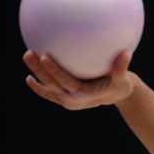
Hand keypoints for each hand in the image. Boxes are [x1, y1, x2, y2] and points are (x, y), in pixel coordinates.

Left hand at [23, 51, 138, 109]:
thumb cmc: (121, 85)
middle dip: (38, 69)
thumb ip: (122, 69)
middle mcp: (73, 99)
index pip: (66, 82)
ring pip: (48, 87)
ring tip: (27, 55)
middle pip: (52, 84)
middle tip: (29, 52)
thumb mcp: (124, 79)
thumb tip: (126, 54)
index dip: (54, 71)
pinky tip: (29, 78)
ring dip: (36, 73)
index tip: (45, 56)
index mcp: (85, 95)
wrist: (117, 96)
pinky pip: (49, 93)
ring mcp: (67, 100)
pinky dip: (39, 88)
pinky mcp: (65, 99)